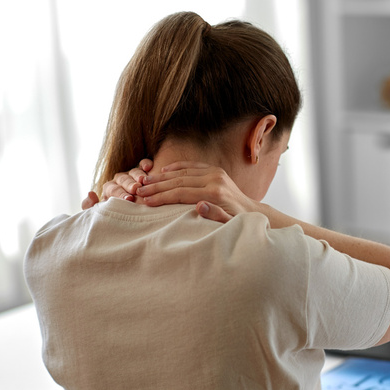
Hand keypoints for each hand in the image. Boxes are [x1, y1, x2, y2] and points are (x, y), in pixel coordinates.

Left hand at [82, 159, 153, 207]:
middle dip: (130, 184)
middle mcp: (120, 180)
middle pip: (123, 179)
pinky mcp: (144, 171)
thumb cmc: (118, 214)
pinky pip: (144, 164)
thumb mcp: (103, 211)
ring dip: (139, 175)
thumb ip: (91, 205)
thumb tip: (91, 193)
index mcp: (110, 189)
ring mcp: (132, 174)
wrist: (133, 214)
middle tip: (136, 189)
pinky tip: (148, 167)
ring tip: (144, 181)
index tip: (128, 199)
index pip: (113, 189)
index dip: (120, 194)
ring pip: (134, 172)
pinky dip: (146, 163)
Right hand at [136, 161, 256, 221]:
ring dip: (162, 176)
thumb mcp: (229, 224)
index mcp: (215, 193)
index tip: (145, 201)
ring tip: (145, 181)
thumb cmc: (237, 221)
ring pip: (183, 172)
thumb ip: (216, 216)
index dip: (162, 197)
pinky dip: (177, 167)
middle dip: (157, 186)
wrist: (251, 211)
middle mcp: (215, 179)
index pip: (182, 193)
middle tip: (139, 190)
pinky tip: (163, 170)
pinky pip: (192, 165)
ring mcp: (215, 172)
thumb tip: (199, 206)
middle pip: (179, 180)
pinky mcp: (215, 170)